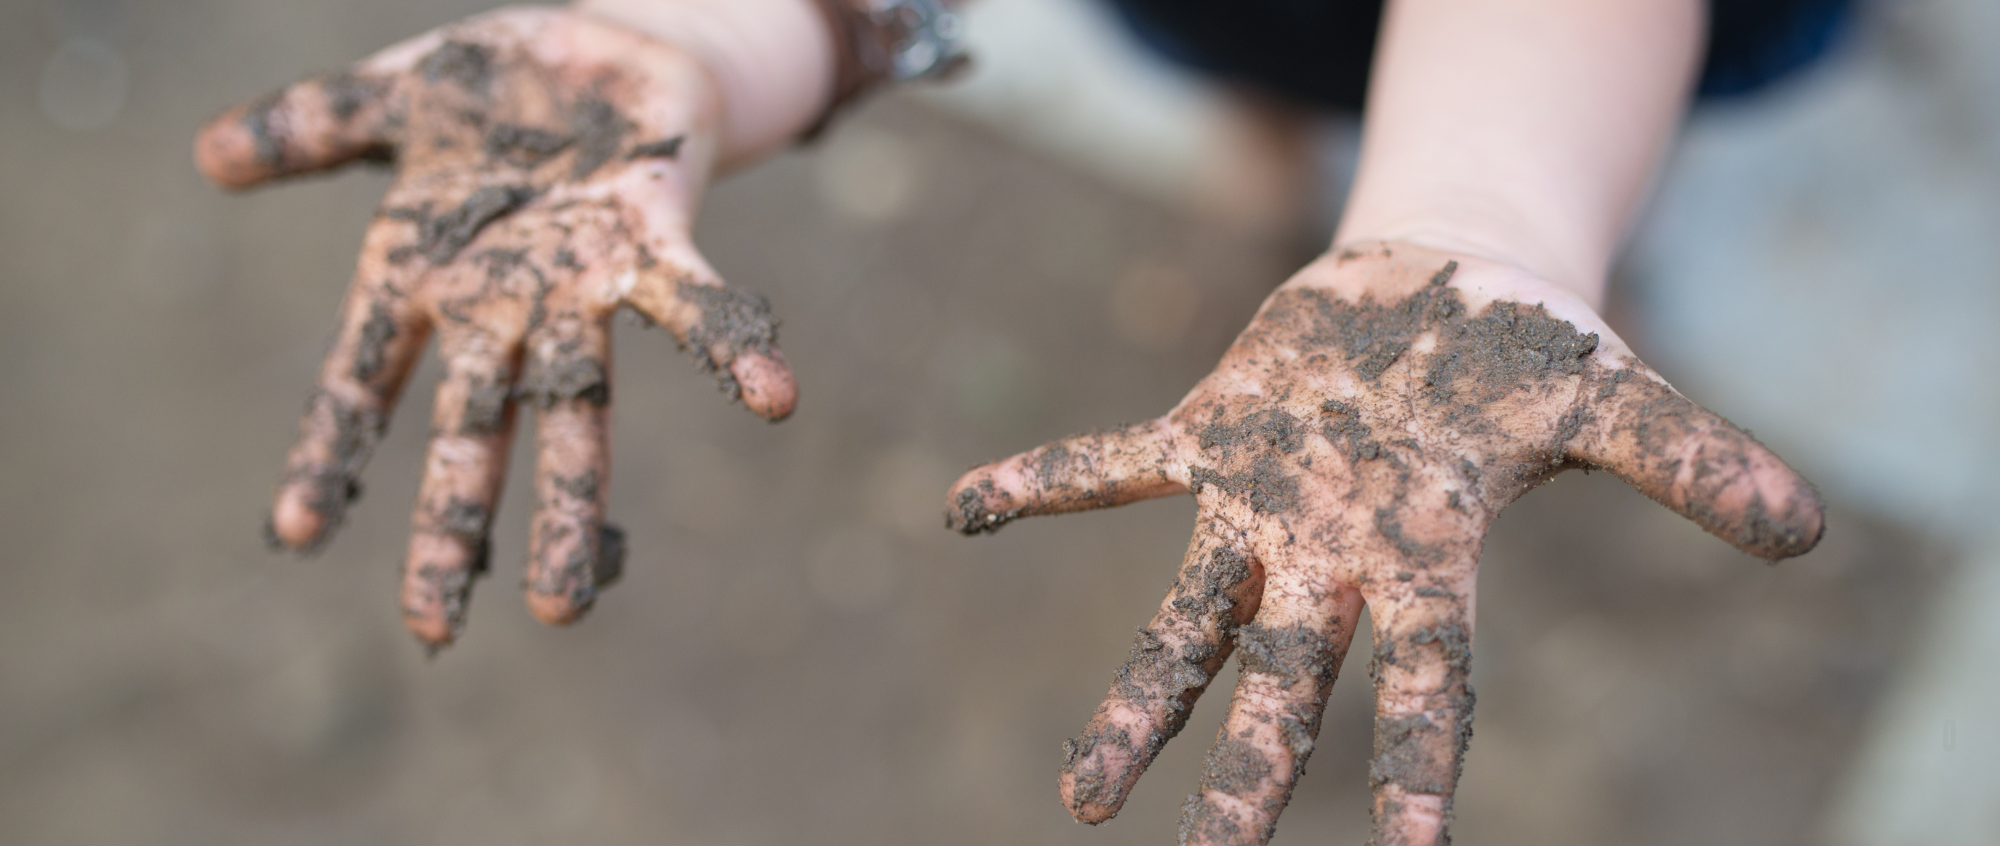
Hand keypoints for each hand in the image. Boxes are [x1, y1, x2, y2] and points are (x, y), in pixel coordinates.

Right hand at [196, 7, 796, 647]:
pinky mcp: (650, 238)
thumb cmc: (491, 85)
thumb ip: (309, 127)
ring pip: (575, 409)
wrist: (602, 42)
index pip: (362, 380)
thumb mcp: (389, 100)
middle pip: (471, 433)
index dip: (332, 448)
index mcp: (423, 277)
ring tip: (564, 603)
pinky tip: (771, 396)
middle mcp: (499, 305)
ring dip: (574, 504)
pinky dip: (731, 344)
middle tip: (434, 630)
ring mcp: (576, 284)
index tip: (297, 531)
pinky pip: (693, 302)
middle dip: (454, 526)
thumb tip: (208, 154)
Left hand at [945, 242, 1821, 844]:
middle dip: (1249, 773)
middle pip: (1285, 683)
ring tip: (1081, 800)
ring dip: (1136, 705)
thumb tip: (1804, 530)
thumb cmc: (1530, 357)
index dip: (1420, 759)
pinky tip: (959, 512)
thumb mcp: (1614, 397)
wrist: (1441, 289)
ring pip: (1189, 620)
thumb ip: (1689, 465)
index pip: (1430, 683)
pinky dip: (1044, 484)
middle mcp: (1334, 557)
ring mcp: (1261, 505)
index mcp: (1431, 560)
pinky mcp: (1207, 439)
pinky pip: (1113, 468)